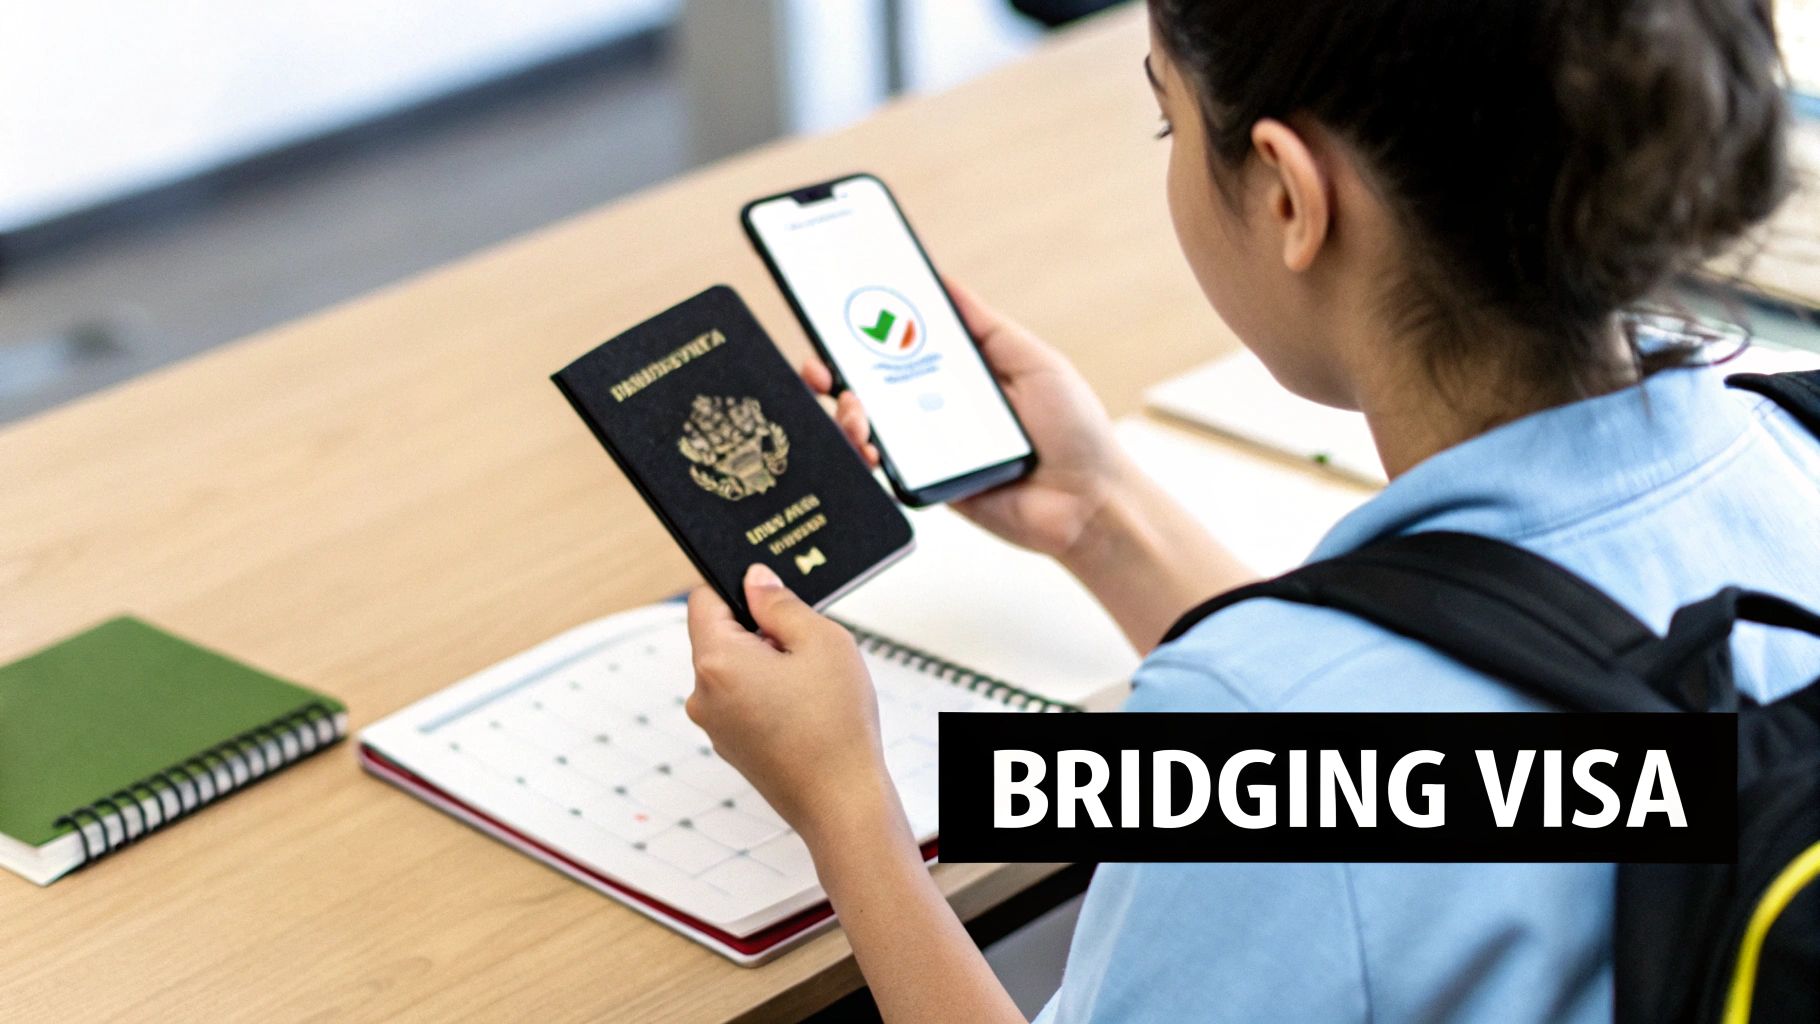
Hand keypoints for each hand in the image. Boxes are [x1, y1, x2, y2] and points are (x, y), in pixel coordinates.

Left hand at [684, 564, 904, 842]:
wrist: (842, 804)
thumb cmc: (836, 726)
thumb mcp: (822, 641)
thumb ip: (781, 603)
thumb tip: (755, 580)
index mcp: (716, 662)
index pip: (704, 598)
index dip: (738, 588)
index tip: (771, 596)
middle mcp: (702, 694)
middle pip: (720, 635)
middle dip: (759, 630)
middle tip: (805, 645)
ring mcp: (714, 725)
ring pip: (734, 670)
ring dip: (767, 664)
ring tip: (811, 683)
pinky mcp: (731, 746)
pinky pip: (742, 701)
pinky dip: (768, 695)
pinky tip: (806, 709)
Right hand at [802, 278, 1125, 558]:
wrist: (1090, 501)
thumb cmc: (1074, 429)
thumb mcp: (1032, 360)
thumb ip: (984, 326)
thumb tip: (944, 280)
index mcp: (958, 374)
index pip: (900, 346)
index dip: (864, 331)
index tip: (833, 314)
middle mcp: (936, 409)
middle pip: (869, 386)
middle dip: (834, 372)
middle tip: (822, 368)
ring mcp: (928, 450)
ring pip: (866, 428)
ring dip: (846, 414)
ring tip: (854, 410)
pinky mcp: (927, 488)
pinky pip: (883, 472)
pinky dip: (864, 457)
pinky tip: (867, 448)